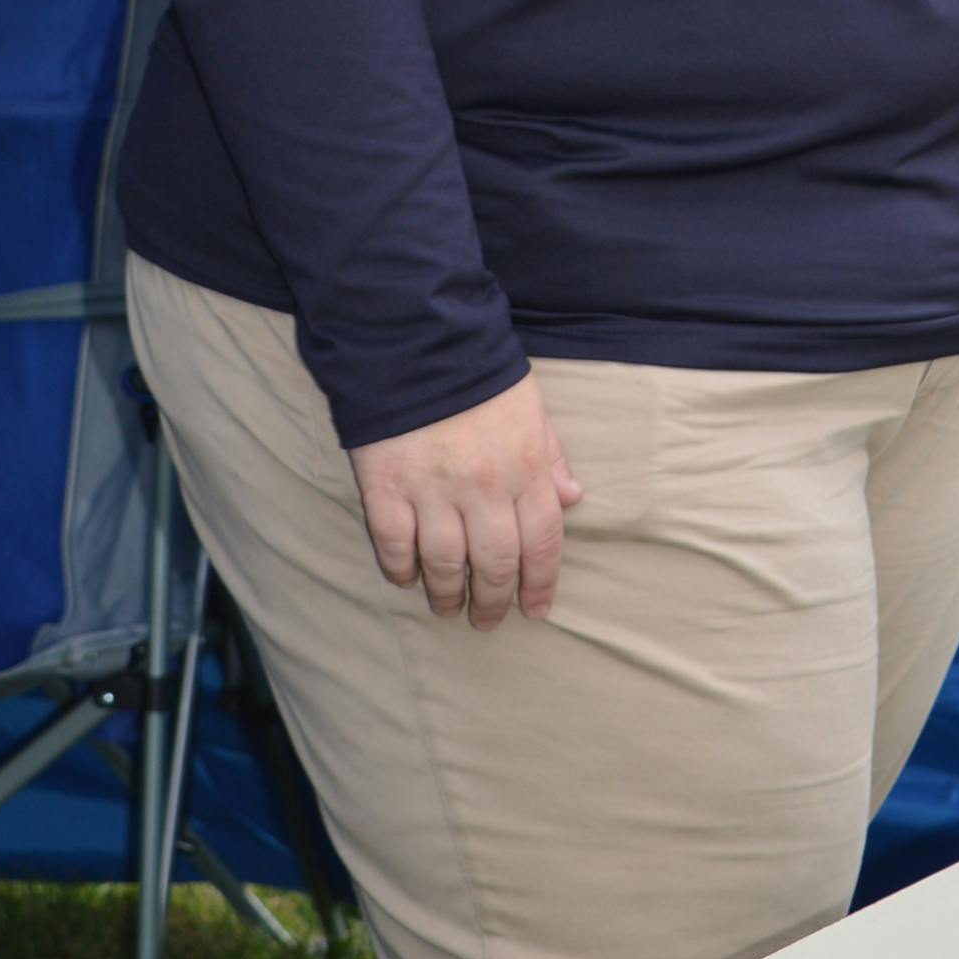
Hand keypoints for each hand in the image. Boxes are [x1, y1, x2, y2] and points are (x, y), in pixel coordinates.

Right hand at [348, 373, 583, 631]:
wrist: (415, 337)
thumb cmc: (477, 371)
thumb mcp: (529, 405)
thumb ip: (550, 455)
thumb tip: (572, 499)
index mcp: (524, 467)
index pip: (542, 542)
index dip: (541, 583)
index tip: (536, 609)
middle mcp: (483, 487)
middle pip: (495, 565)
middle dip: (493, 602)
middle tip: (487, 620)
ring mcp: (433, 490)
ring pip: (445, 566)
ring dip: (447, 596)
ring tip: (448, 608)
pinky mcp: (386, 488)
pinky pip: (395, 547)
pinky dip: (402, 570)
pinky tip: (408, 577)